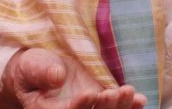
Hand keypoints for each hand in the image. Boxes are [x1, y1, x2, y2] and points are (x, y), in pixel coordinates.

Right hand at [0, 48, 145, 108]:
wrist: (46, 66)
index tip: (89, 93)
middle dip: (104, 108)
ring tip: (127, 90)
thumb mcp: (31, 65)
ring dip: (120, 107)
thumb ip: (41, 71)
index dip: (77, 107)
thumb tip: (57, 76)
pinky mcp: (103, 103)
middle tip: (112, 92)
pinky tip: (140, 100)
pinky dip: (131, 108)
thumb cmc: (34, 66)